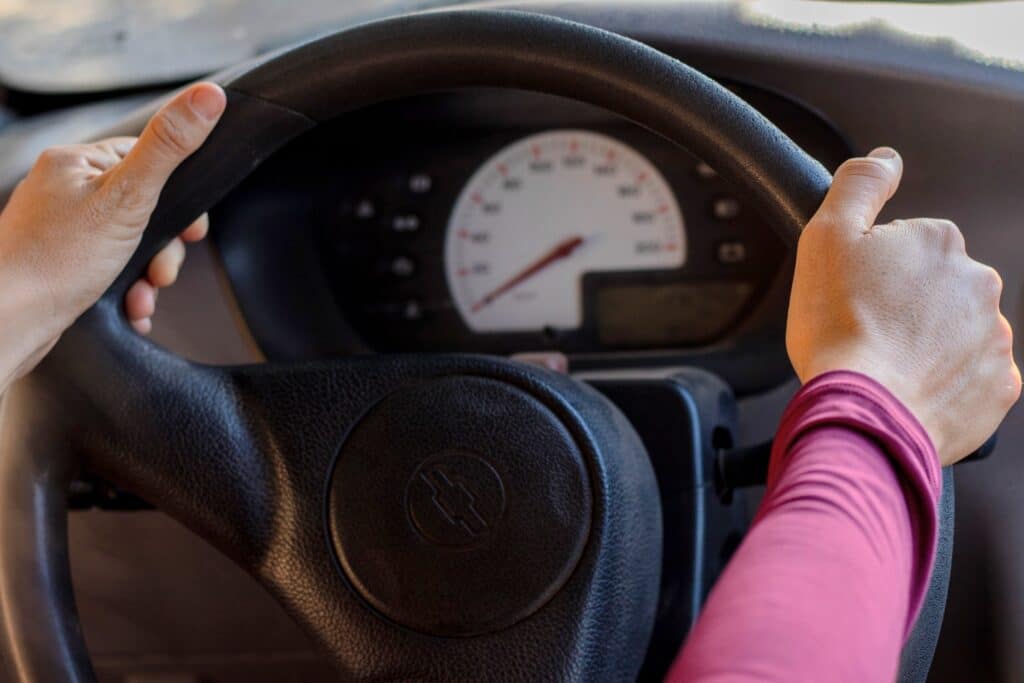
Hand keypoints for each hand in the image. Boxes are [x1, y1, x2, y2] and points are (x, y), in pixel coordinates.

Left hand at [0, 82, 225, 392]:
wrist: (8, 321)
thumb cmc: (55, 262)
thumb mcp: (129, 197)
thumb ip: (169, 146)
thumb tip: (207, 97)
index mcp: (76, 162)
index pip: (147, 159)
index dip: (178, 198)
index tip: (189, 229)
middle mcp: (64, 189)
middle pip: (143, 206)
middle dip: (163, 246)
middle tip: (160, 268)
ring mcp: (60, 227)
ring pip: (130, 242)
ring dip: (147, 273)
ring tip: (142, 292)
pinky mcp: (60, 261)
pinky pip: (111, 267)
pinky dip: (128, 288)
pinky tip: (130, 304)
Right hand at [787, 147, 1020, 465]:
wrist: (865, 412)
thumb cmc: (840, 330)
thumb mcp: (825, 236)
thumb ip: (858, 185)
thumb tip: (885, 159)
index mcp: (938, 243)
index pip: (905, 245)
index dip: (871, 270)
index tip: (852, 295)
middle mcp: (978, 282)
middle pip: (933, 288)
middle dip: (904, 305)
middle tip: (864, 331)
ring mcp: (993, 336)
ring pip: (953, 331)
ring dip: (924, 343)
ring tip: (884, 365)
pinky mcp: (999, 386)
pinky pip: (970, 376)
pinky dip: (943, 382)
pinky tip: (908, 388)